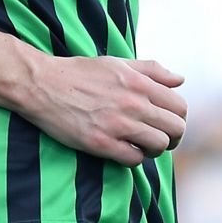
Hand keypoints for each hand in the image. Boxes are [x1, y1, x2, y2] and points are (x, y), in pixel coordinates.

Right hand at [21, 55, 187, 166]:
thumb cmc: (79, 73)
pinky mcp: (101, 143)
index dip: (178, 118)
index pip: (180, 107)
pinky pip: (134, 159)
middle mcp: (132, 103)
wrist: (42, 84)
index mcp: (138, 83)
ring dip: (154, 149)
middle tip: (158, 137)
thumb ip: (152, 70)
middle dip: (172, 136)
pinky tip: (122, 149)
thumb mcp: (117, 63)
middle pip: (175, 129)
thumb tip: (180, 80)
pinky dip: (133, 157)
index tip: (166, 122)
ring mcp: (117, 124)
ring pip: (159, 145)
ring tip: (141, 145)